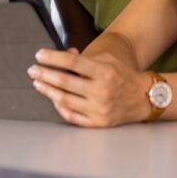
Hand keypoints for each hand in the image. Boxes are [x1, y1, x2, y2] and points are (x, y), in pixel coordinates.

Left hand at [28, 48, 151, 126]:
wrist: (144, 98)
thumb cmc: (122, 76)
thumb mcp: (107, 60)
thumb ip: (85, 58)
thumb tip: (64, 54)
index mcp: (104, 71)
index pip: (72, 62)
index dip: (53, 58)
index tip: (39, 55)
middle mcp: (101, 91)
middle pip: (65, 82)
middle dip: (44, 74)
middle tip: (32, 70)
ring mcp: (99, 109)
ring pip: (64, 100)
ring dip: (47, 90)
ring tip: (38, 83)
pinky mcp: (98, 123)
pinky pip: (71, 116)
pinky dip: (59, 107)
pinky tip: (52, 98)